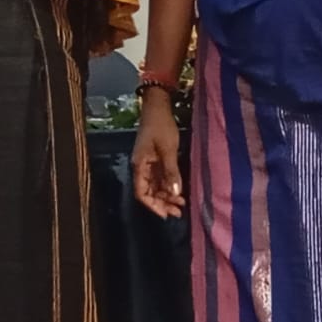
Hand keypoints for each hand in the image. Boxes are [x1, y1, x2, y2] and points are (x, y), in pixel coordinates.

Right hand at [133, 104, 184, 218]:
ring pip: (155, 186)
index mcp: (139, 166)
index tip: (166, 214)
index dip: (152, 206)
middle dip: (162, 203)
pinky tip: (179, 191)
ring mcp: (148, 164)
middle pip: (148, 192)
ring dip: (167, 196)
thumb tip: (175, 193)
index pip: (141, 193)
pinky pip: (160, 178)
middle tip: (178, 212)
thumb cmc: (161, 126)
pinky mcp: (155, 159)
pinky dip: (168, 186)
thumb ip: (171, 172)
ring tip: (182, 204)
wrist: (157, 107)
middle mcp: (141, 168)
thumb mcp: (168, 150)